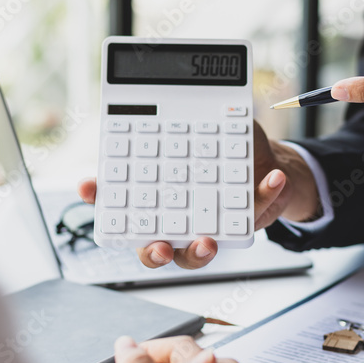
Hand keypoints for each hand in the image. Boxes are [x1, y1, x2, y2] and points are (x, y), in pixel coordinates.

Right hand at [78, 120, 321, 268]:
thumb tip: (146, 108)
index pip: (120, 210)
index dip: (102, 202)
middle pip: (154, 250)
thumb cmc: (219, 153)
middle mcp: (178, 223)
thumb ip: (173, 126)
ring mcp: (209, 228)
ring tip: (208, 239)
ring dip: (200, 251)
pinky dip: (267, 194)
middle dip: (154, 253)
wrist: (265, 162)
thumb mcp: (193, 129)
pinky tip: (275, 177)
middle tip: (160, 247)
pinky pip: (256, 214)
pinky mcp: (246, 222)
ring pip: (196, 254)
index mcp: (157, 203)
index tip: (88, 188)